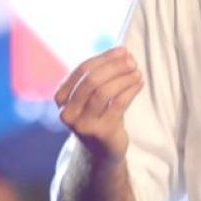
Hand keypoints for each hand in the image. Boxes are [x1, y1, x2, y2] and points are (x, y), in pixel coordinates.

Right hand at [55, 47, 143, 162]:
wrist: (101, 149)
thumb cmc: (98, 113)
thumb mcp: (92, 94)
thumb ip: (102, 73)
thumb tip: (123, 52)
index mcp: (61, 97)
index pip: (83, 70)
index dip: (104, 58)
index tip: (123, 51)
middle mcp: (67, 111)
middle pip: (92, 80)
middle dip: (114, 67)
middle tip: (132, 61)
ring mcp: (83, 124)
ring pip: (104, 92)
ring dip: (124, 78)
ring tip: (137, 72)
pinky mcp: (100, 132)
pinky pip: (118, 105)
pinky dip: (130, 90)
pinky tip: (139, 83)